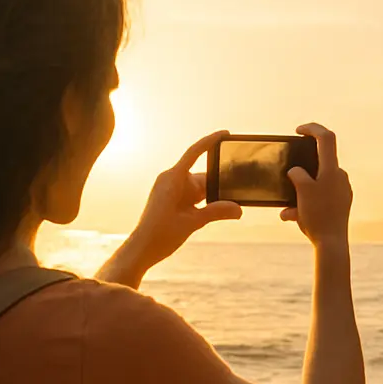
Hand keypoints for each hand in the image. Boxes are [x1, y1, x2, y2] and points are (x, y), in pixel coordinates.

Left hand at [125, 131, 242, 267]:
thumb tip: (239, 209)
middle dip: (220, 183)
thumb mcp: (192, 222)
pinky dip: (206, 202)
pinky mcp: (173, 200)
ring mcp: (172, 190)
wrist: (142, 249)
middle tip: (240, 188)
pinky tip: (218, 211)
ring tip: (231, 205)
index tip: (225, 134)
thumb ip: (216, 212)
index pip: (194, 152)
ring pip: (200, 187)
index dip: (210, 141)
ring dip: (213, 196)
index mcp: (173, 178)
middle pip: (203, 175)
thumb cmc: (160, 234)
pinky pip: (194, 195)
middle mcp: (172, 180)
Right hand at [280, 122, 351, 247]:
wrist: (331, 243)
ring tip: (289, 207)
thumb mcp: (302, 190)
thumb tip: (296, 172)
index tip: (298, 130)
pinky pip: (321, 195)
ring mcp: (343, 190)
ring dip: (301, 190)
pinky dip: (306, 202)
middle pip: (320, 161)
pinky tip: (293, 216)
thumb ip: (298, 175)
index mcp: (333, 170)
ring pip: (318, 182)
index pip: (326, 137)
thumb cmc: (317, 216)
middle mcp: (341, 177)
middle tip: (290, 176)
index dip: (312, 128)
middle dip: (302, 167)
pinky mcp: (341, 203)